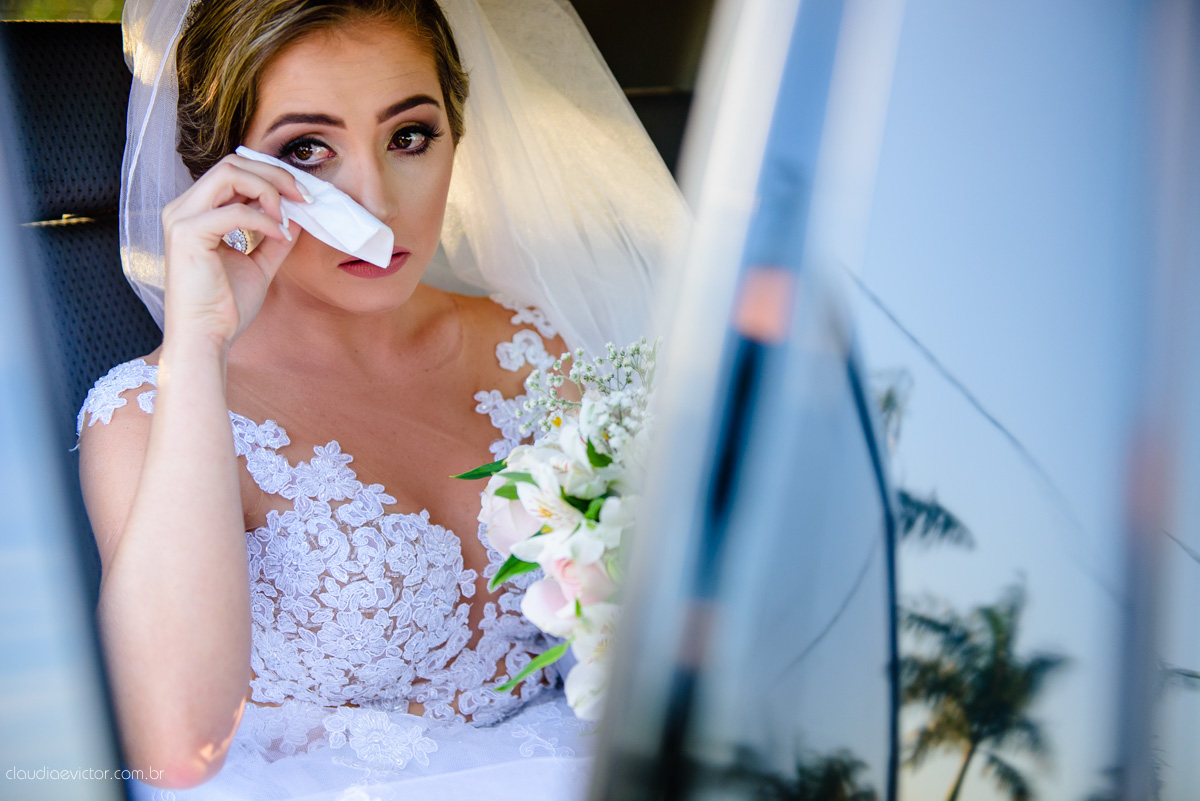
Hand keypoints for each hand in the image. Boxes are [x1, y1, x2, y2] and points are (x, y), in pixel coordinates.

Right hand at [160, 153, 308, 348]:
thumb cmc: (225, 306)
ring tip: (288, 215)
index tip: (303, 197)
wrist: (207, 337)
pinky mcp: (187, 234)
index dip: (271, 176)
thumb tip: (299, 214)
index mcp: (195, 212)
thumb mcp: (259, 264)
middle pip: (232, 163)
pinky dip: (264, 220)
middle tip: (304, 197)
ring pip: (230, 173)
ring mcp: (181, 218)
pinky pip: (234, 211)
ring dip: (269, 189)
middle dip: (274, 174)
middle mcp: (183, 208)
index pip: (233, 172)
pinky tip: (279, 236)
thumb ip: (274, 237)